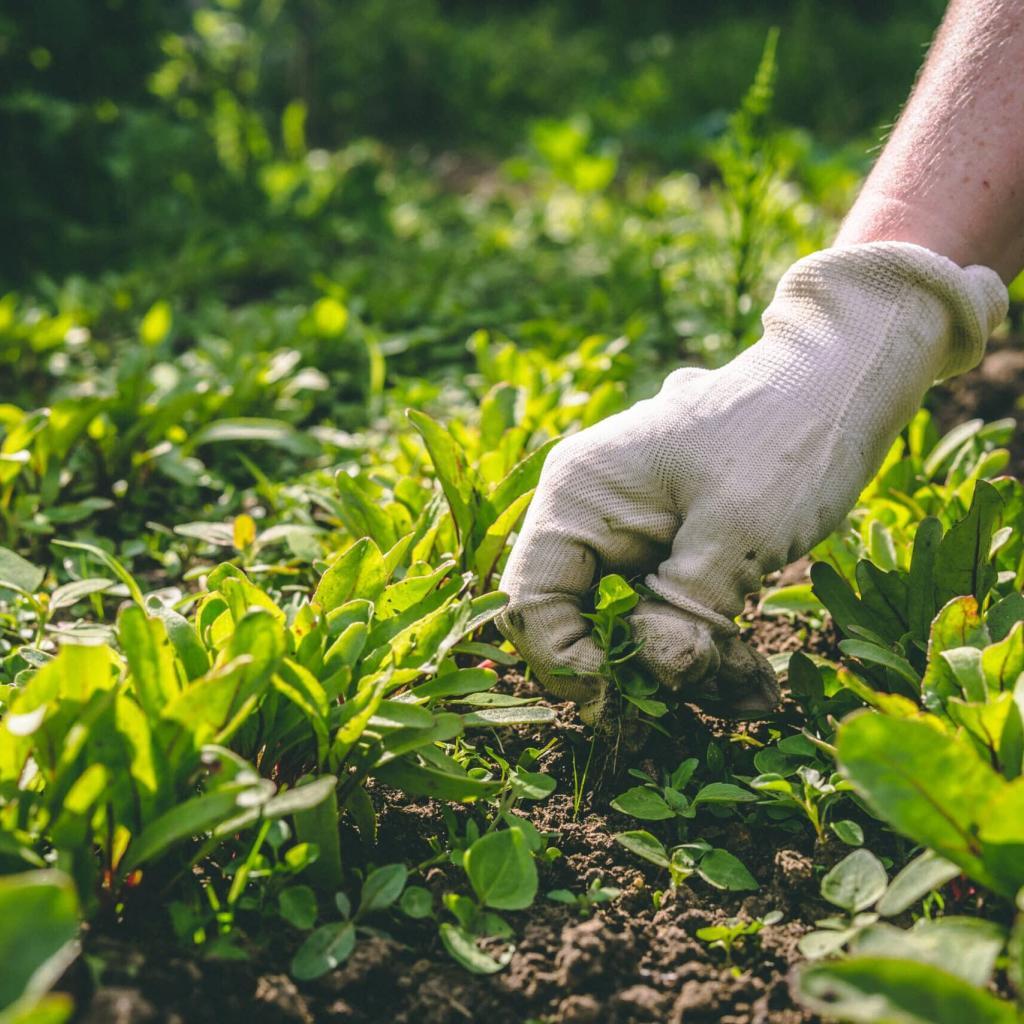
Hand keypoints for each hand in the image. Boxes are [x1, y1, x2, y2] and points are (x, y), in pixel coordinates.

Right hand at [498, 243, 1006, 723]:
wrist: (840, 378)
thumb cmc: (784, 436)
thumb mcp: (737, 532)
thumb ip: (684, 612)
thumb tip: (656, 675)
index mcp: (579, 496)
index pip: (531, 602)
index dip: (563, 665)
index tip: (620, 708)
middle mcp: (590, 514)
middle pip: (576, 620)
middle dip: (630, 673)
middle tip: (684, 713)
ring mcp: (630, 531)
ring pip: (630, 625)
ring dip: (687, 669)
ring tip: (753, 695)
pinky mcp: (669, 546)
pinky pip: (669, 612)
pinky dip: (708, 649)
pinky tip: (755, 682)